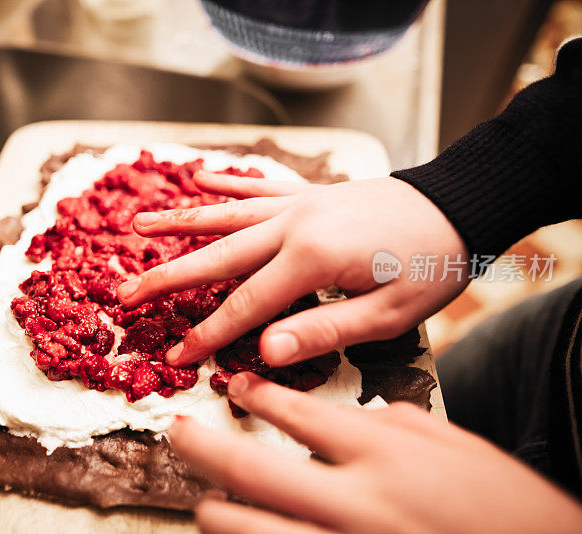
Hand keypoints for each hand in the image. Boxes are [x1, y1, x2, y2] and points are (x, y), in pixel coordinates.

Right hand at [117, 172, 468, 366]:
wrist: (458, 205)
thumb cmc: (431, 265)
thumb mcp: (389, 314)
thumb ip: (323, 332)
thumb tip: (263, 352)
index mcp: (310, 259)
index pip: (244, 306)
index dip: (206, 335)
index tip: (174, 356)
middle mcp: (292, 225)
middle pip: (215, 255)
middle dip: (165, 277)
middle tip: (123, 293)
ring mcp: (298, 203)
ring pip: (225, 214)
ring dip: (178, 221)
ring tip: (137, 225)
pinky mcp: (308, 193)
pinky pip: (258, 187)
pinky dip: (227, 184)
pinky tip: (200, 179)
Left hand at [169, 373, 581, 533]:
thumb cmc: (504, 508)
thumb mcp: (454, 447)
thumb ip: (393, 425)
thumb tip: (353, 417)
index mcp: (380, 452)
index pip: (295, 412)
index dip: (256, 394)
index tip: (238, 386)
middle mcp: (350, 499)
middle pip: (244, 464)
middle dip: (198, 443)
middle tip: (180, 431)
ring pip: (240, 524)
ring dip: (217, 508)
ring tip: (211, 500)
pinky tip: (243, 531)